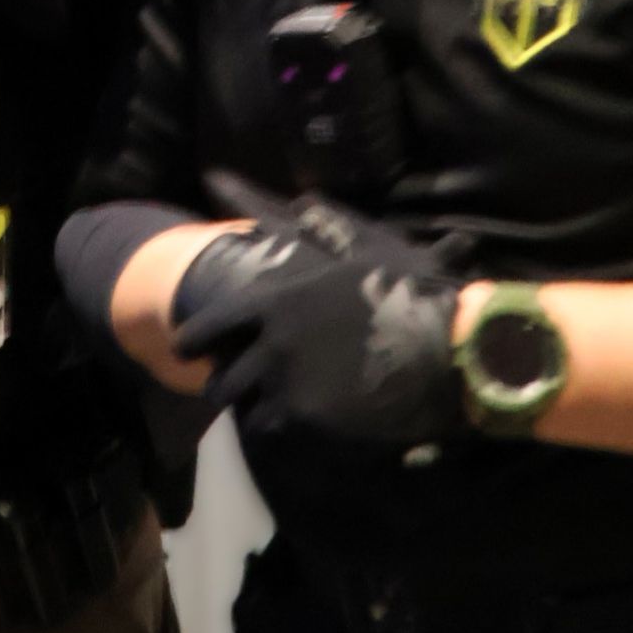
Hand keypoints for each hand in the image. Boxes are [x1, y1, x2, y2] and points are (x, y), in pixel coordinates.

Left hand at [173, 175, 463, 452]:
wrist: (446, 342)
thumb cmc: (404, 290)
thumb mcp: (357, 250)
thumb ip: (321, 229)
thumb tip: (301, 201)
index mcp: (277, 300)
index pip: (208, 326)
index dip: (193, 341)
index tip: (187, 350)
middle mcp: (273, 343)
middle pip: (222, 379)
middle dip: (222, 385)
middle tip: (230, 389)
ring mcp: (290, 383)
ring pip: (246, 411)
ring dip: (253, 411)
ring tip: (265, 411)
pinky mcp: (313, 419)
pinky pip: (279, 431)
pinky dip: (283, 430)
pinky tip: (295, 425)